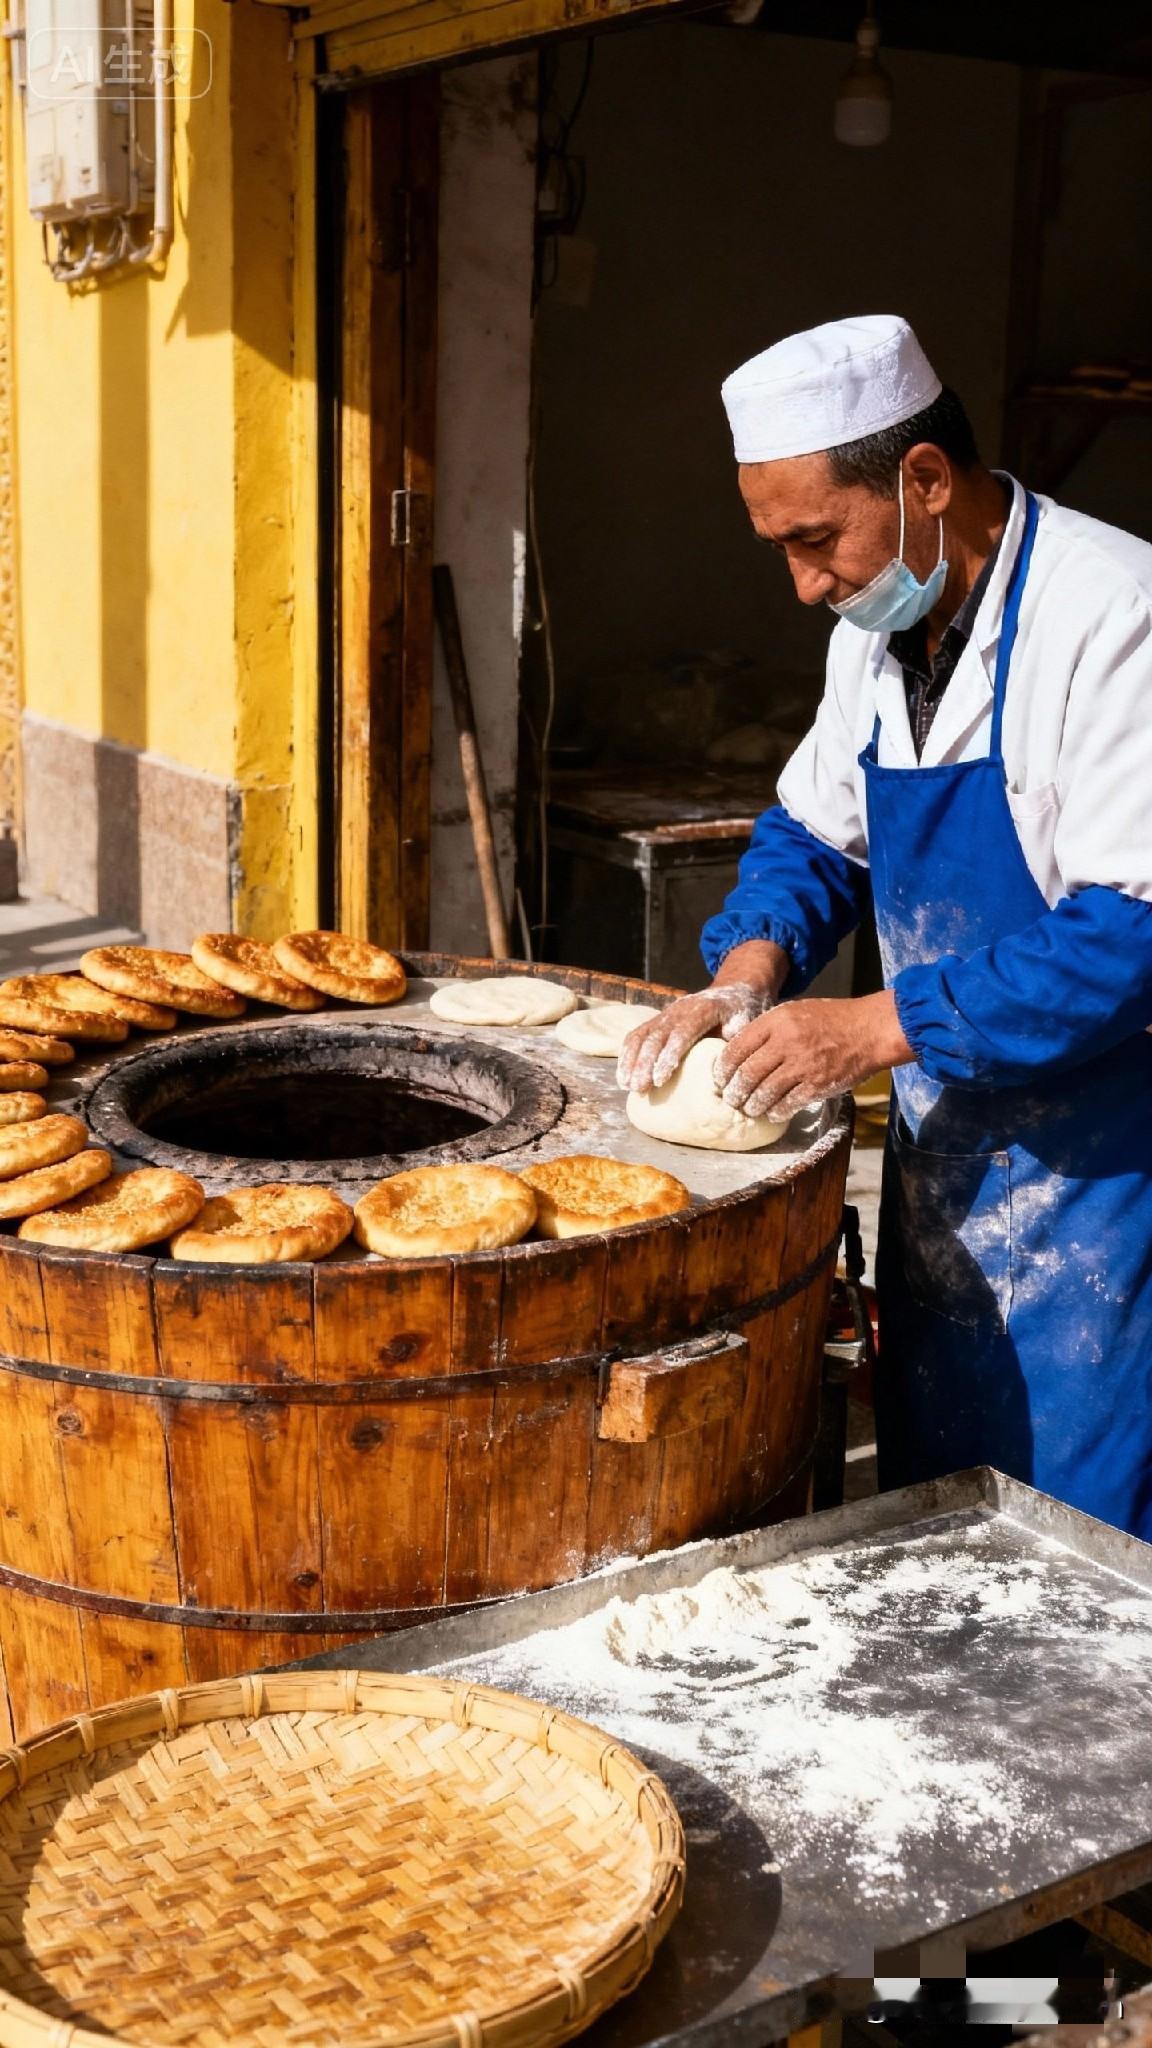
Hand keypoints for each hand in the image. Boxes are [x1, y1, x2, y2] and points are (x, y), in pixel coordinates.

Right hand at [617, 982, 770, 1093]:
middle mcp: (680, 1009)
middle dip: (644, 1064)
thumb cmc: (742, 1012)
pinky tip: (623, 1076)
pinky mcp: (658, 1021)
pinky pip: (636, 1035)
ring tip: (628, 1086)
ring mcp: (666, 1014)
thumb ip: (735, 1040)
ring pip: (641, 1035)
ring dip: (631, 1061)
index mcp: (703, 1009)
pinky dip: (627, 1056)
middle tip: (639, 1089)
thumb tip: (723, 1069)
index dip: (668, 1056)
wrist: (734, 991)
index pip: (681, 1033)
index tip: (659, 1080)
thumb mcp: (746, 1022)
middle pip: (656, 1035)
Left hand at [714, 991, 912, 1119]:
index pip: (736, 1049)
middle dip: (734, 1092)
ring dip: (752, 1106)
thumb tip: (738, 1048)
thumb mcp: (794, 1011)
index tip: (720, 1079)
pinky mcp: (817, 1085)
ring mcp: (802, 1066)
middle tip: (731, 1099)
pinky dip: (775, 1112)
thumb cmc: (831, 1019)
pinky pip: (787, 1105)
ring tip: (748, 1109)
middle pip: (747, 1074)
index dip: (723, 1069)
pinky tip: (772, 1112)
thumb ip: (768, 1028)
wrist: (869, 1030)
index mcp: (776, 1022)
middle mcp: (786, 1043)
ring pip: (764, 1093)